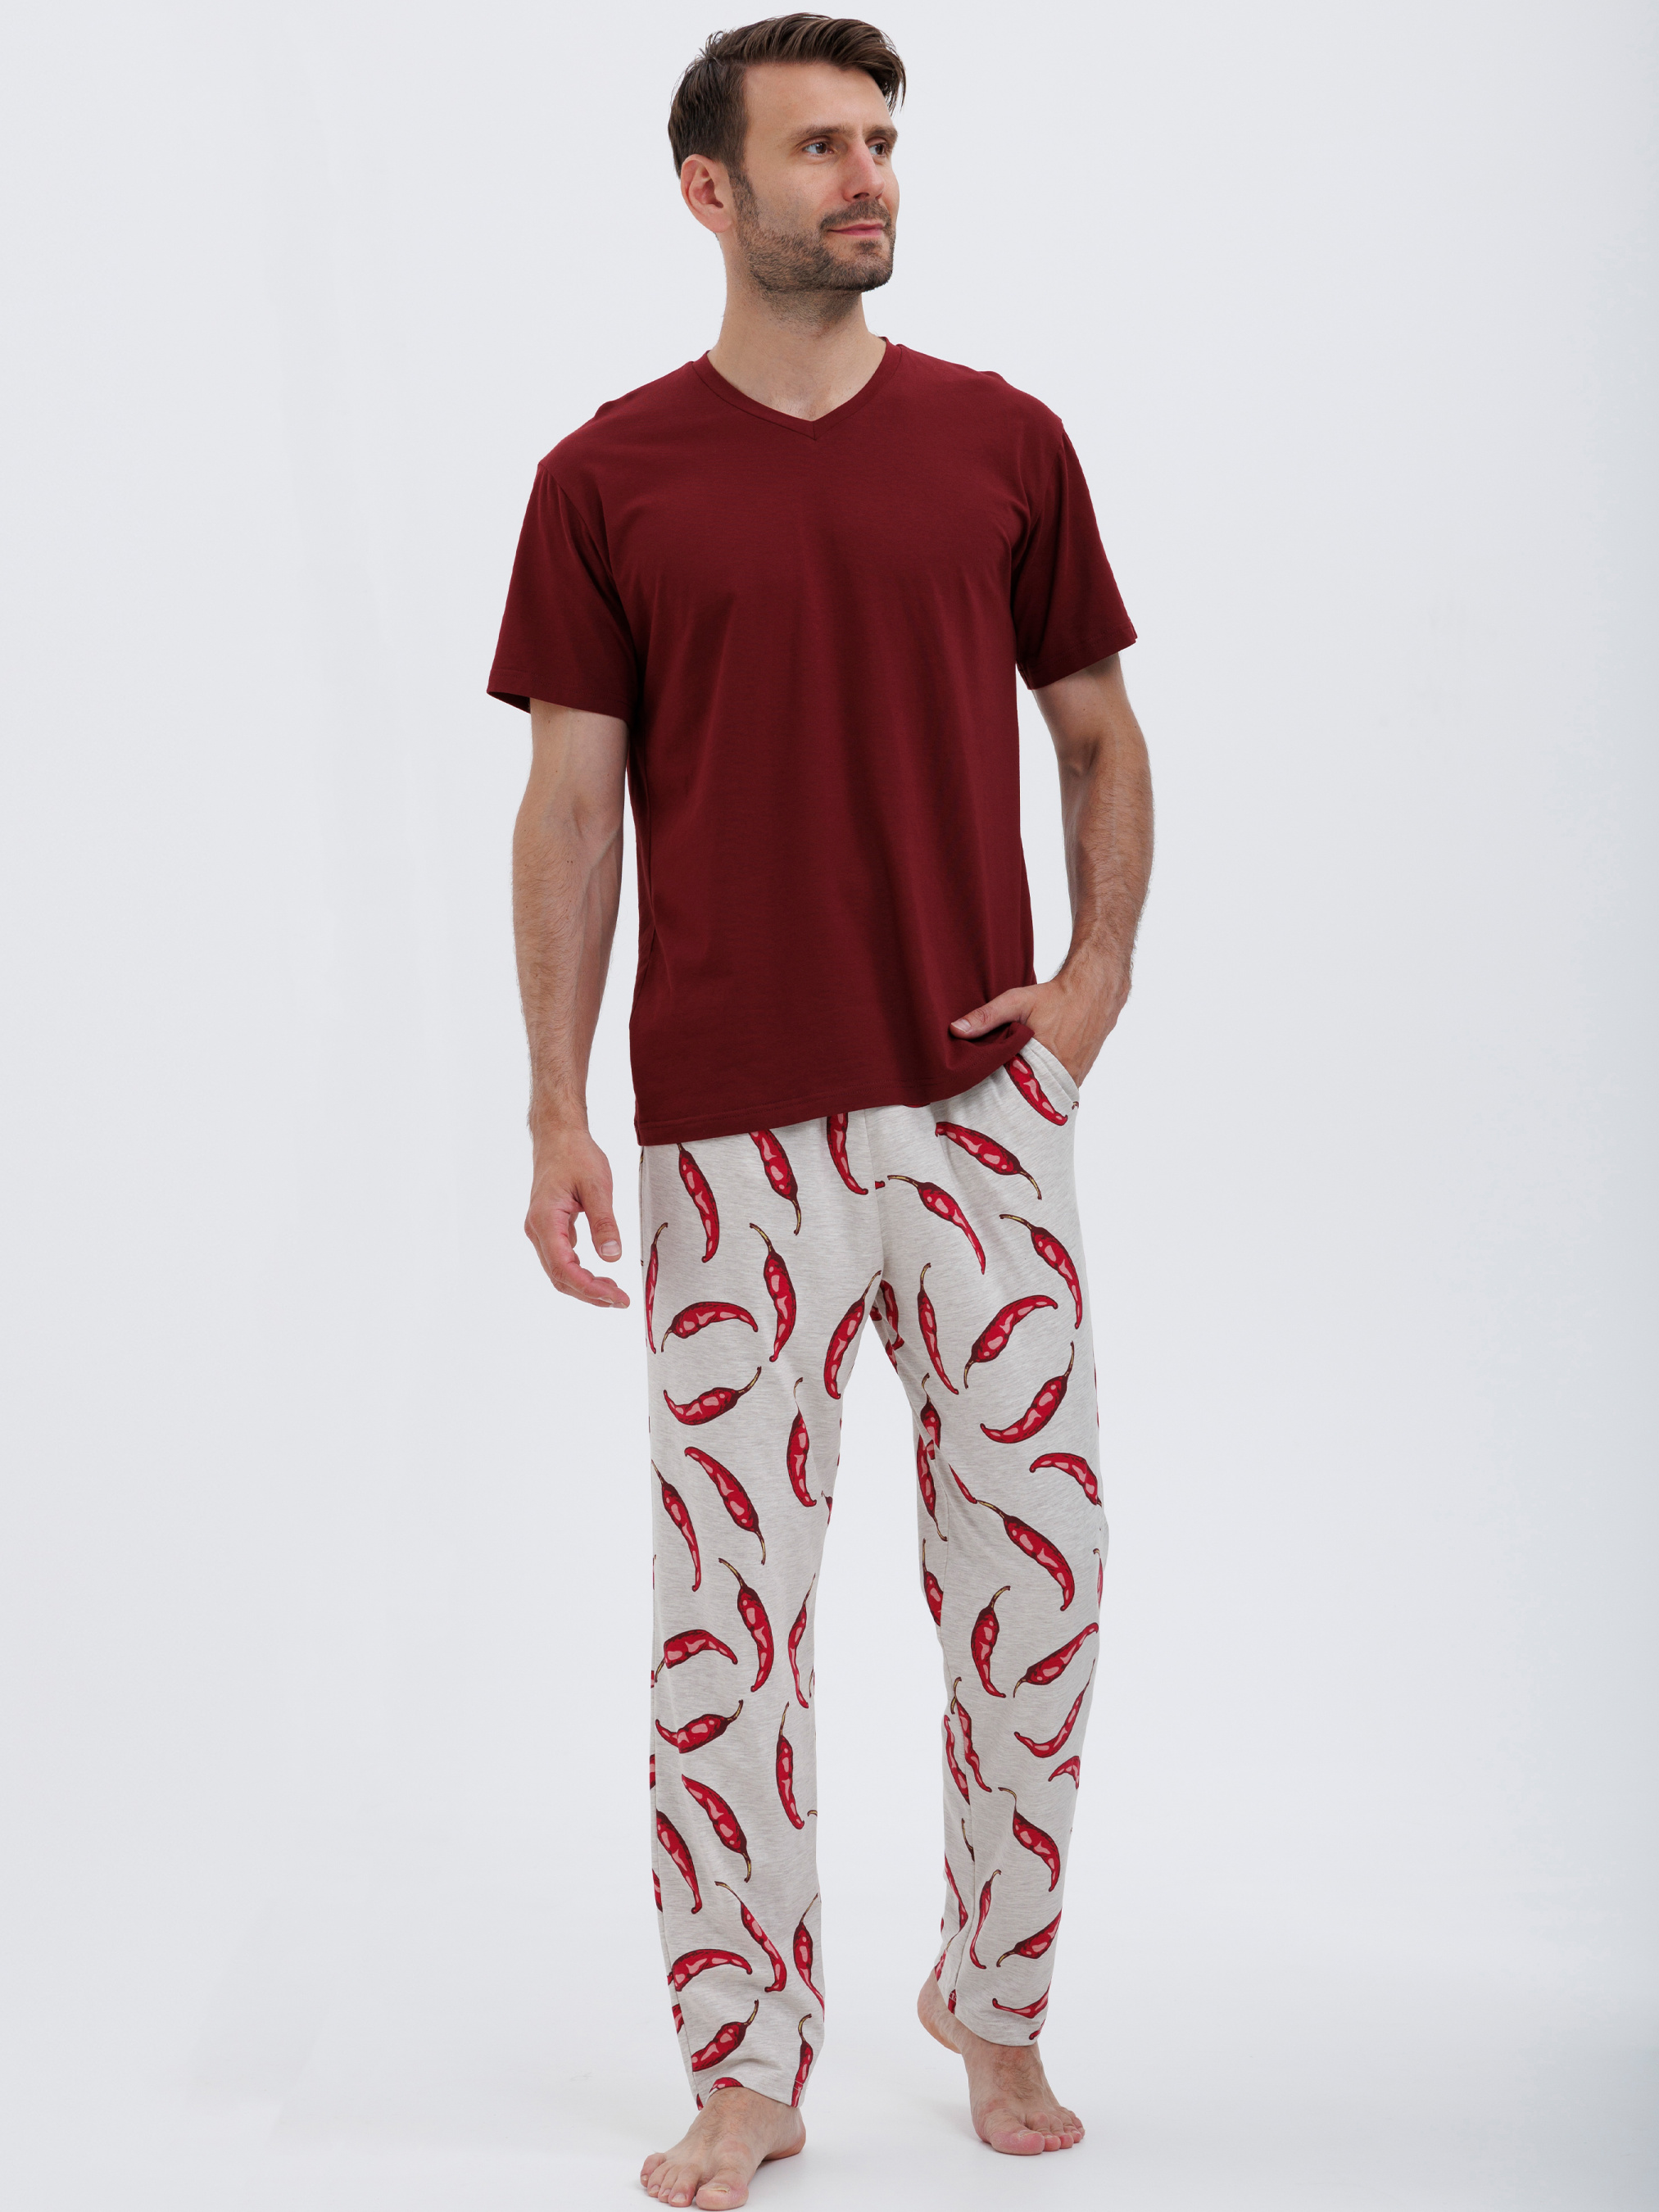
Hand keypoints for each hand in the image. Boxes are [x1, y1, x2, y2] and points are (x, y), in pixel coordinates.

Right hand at [524, 1125, 630, 1308]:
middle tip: (621, 1300)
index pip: (564, 1268)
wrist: (558, 1136)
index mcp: (545, 1220)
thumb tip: (612, 1257)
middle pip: (559, 1276)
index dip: (589, 1288)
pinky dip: (580, 1272)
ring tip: (614, 1292)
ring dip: (585, 1285)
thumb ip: (604, 1222)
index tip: (616, 1297)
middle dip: (590, 1293)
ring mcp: (541, 1230)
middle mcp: (537, 1229)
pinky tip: (602, 1274)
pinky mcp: (549, 1228)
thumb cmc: (575, 1155)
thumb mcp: (597, 1186)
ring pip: (559, 1271)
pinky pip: (561, 1259)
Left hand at [949, 958, 1130, 1089]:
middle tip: (993, 1102)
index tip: (982, 1097)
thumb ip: (986, 1017)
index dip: (996, 1093)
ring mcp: (1073, 1077)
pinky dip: (1046, 1089)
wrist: (1095, 990)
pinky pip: (1058, 1091)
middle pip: (1030, 1097)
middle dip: (1012, 1099)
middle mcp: (1061, 1074)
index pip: (1012, 1089)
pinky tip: (1034, 1086)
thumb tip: (956, 1030)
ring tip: (1012, 1096)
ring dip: (1031, 1096)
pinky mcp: (1080, 1076)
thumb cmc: (1055, 996)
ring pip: (1046, 1096)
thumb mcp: (1017, 1001)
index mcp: (1042, 1060)